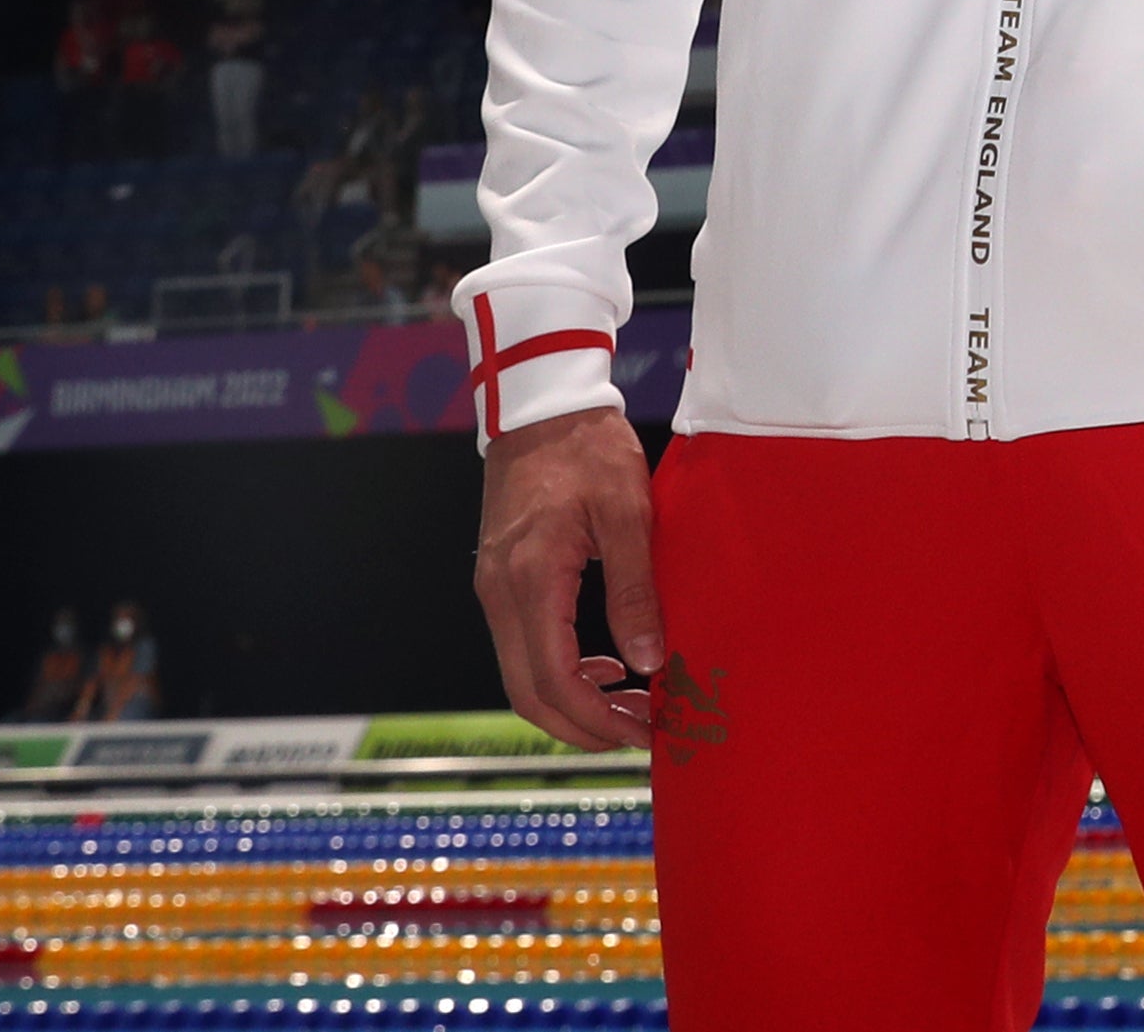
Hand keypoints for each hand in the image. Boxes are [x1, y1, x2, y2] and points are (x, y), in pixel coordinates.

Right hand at [474, 405, 664, 750]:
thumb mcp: (629, 513)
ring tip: (633, 706)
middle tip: (642, 735)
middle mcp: (500, 595)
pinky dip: (561, 670)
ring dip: (574, 702)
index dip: (597, 719)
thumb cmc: (589, 450)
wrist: (542, 408)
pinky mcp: (502, 581)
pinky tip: (605, 666)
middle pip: (529, 693)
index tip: (644, 733)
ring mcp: (495, 590)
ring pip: (523, 676)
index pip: (554, 679)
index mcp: (530, 582)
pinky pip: (525, 647)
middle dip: (584, 727)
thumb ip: (635, 590)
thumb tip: (648, 660)